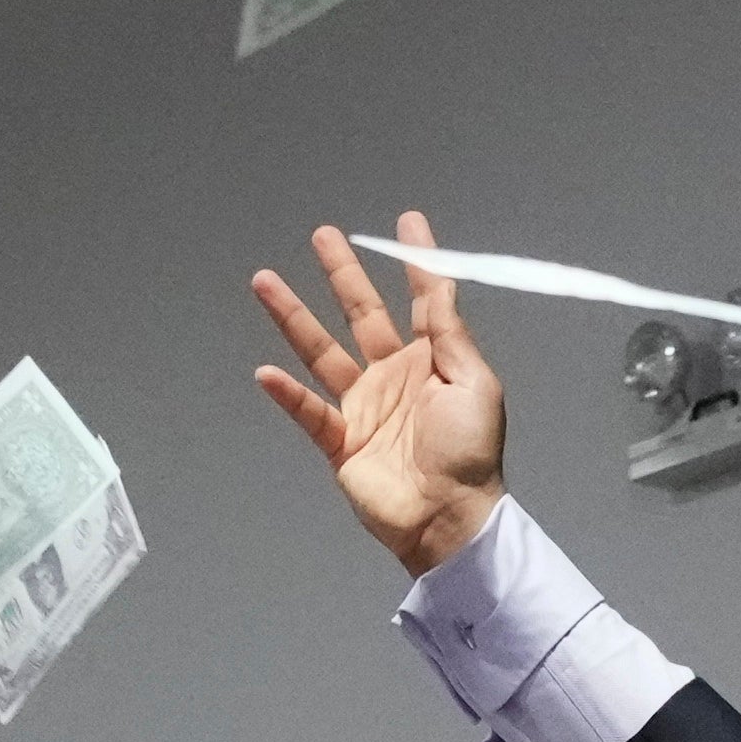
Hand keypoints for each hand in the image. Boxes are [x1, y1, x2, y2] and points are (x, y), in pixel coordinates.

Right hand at [246, 219, 508, 575]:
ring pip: (322, 351)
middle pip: (362, 313)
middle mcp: (395, 375)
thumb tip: (440, 286)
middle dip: (343, 274)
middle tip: (324, 236)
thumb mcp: (475, 386)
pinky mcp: (341, 441)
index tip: (406, 222)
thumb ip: (450, 336)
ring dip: (294, 317)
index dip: (414, 262)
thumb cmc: (471, 454)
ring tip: (264, 280)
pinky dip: (287, 394)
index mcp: (433, 360)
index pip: (421, 300)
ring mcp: (364, 406)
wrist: (449, 518)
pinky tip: (266, 371)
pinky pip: (309, 411)